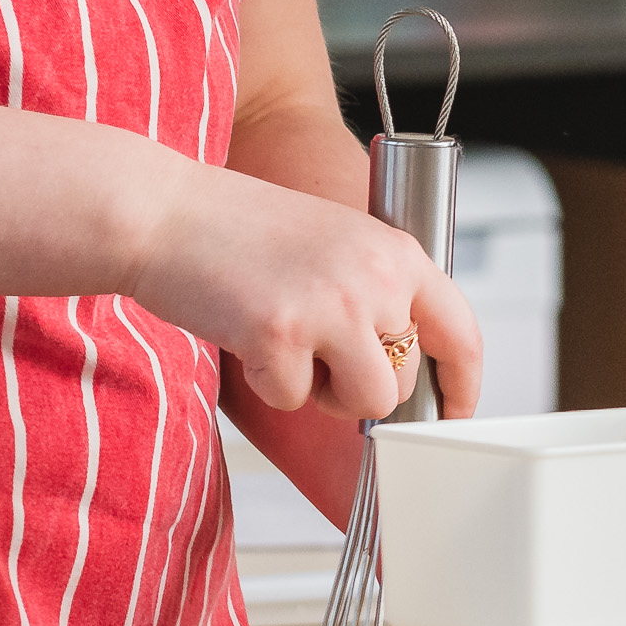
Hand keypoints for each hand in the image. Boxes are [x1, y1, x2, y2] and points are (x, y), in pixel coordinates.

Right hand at [127, 156, 483, 427]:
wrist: (165, 211)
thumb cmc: (241, 230)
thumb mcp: (337, 244)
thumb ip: (378, 294)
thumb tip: (402, 365)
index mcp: (397, 251)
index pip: (460, 333)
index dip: (460, 386)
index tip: (452, 415)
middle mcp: (376, 278)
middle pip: (406, 382)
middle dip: (361, 387)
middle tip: (315, 351)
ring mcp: (333, 307)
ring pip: (366, 403)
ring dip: (324, 393)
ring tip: (288, 343)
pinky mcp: (284, 335)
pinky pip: (295, 401)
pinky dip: (268, 383)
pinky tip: (248, 333)